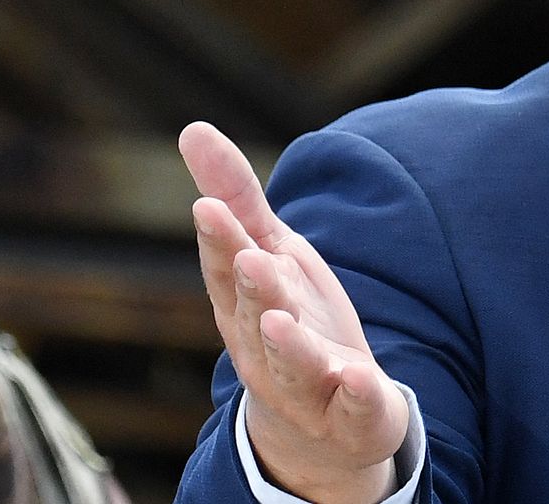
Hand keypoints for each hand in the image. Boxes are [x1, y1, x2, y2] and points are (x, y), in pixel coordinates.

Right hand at [181, 122, 408, 503]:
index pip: (227, 269)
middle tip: (253, 259)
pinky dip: (353, 395)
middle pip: (257, 315)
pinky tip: (356, 379)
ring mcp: (308, 385)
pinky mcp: (353, 413)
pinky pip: (353, 409)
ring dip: (289, 345)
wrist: (321, 420)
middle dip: (255, 288)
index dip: (219, 240)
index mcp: (245, 303)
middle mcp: (266, 347)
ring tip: (282, 319)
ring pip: (295, 366)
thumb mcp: (270, 252)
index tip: (209, 207)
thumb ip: (238, 197)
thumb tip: (192, 128)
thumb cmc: (287, 316)